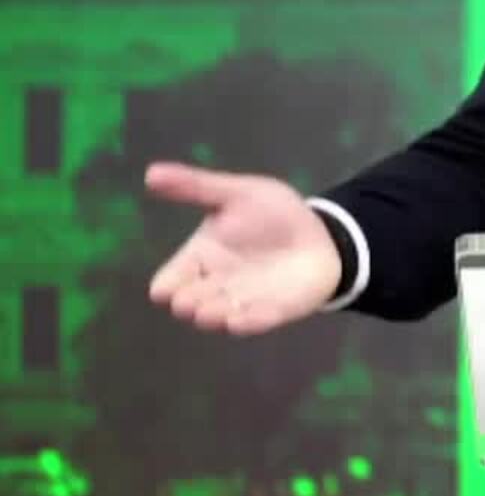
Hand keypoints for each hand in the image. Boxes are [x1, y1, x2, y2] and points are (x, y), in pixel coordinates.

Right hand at [145, 161, 342, 336]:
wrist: (322, 233)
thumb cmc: (273, 214)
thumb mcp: (237, 193)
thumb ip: (196, 187)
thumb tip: (150, 172)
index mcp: (199, 259)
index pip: (170, 280)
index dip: (167, 286)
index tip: (167, 287)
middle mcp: (214, 285)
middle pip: (189, 303)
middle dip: (188, 304)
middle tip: (189, 301)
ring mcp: (242, 302)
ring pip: (218, 318)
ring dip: (214, 317)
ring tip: (210, 312)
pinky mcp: (271, 312)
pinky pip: (256, 323)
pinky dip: (249, 322)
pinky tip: (243, 320)